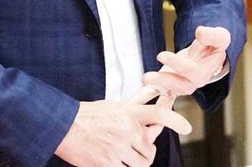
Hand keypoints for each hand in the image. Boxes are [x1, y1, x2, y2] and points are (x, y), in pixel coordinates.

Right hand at [54, 86, 190, 166]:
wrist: (64, 126)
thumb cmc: (90, 115)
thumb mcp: (116, 105)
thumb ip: (139, 102)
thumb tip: (158, 91)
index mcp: (129, 113)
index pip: (158, 114)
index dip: (175, 120)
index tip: (187, 128)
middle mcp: (126, 130)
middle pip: (150, 149)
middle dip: (146, 152)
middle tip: (137, 149)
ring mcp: (116, 149)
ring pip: (140, 164)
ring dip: (136, 163)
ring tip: (126, 156)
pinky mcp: (105, 164)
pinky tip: (114, 161)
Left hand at [142, 25, 229, 97]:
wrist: (210, 53)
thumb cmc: (214, 45)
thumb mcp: (220, 37)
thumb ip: (212, 35)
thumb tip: (200, 32)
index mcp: (205, 71)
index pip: (191, 70)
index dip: (176, 64)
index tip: (160, 55)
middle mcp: (194, 82)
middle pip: (180, 85)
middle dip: (163, 81)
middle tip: (147, 77)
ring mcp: (183, 84)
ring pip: (171, 90)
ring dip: (156, 86)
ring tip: (144, 79)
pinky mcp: (173, 84)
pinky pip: (164, 92)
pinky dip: (153, 94)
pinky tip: (143, 92)